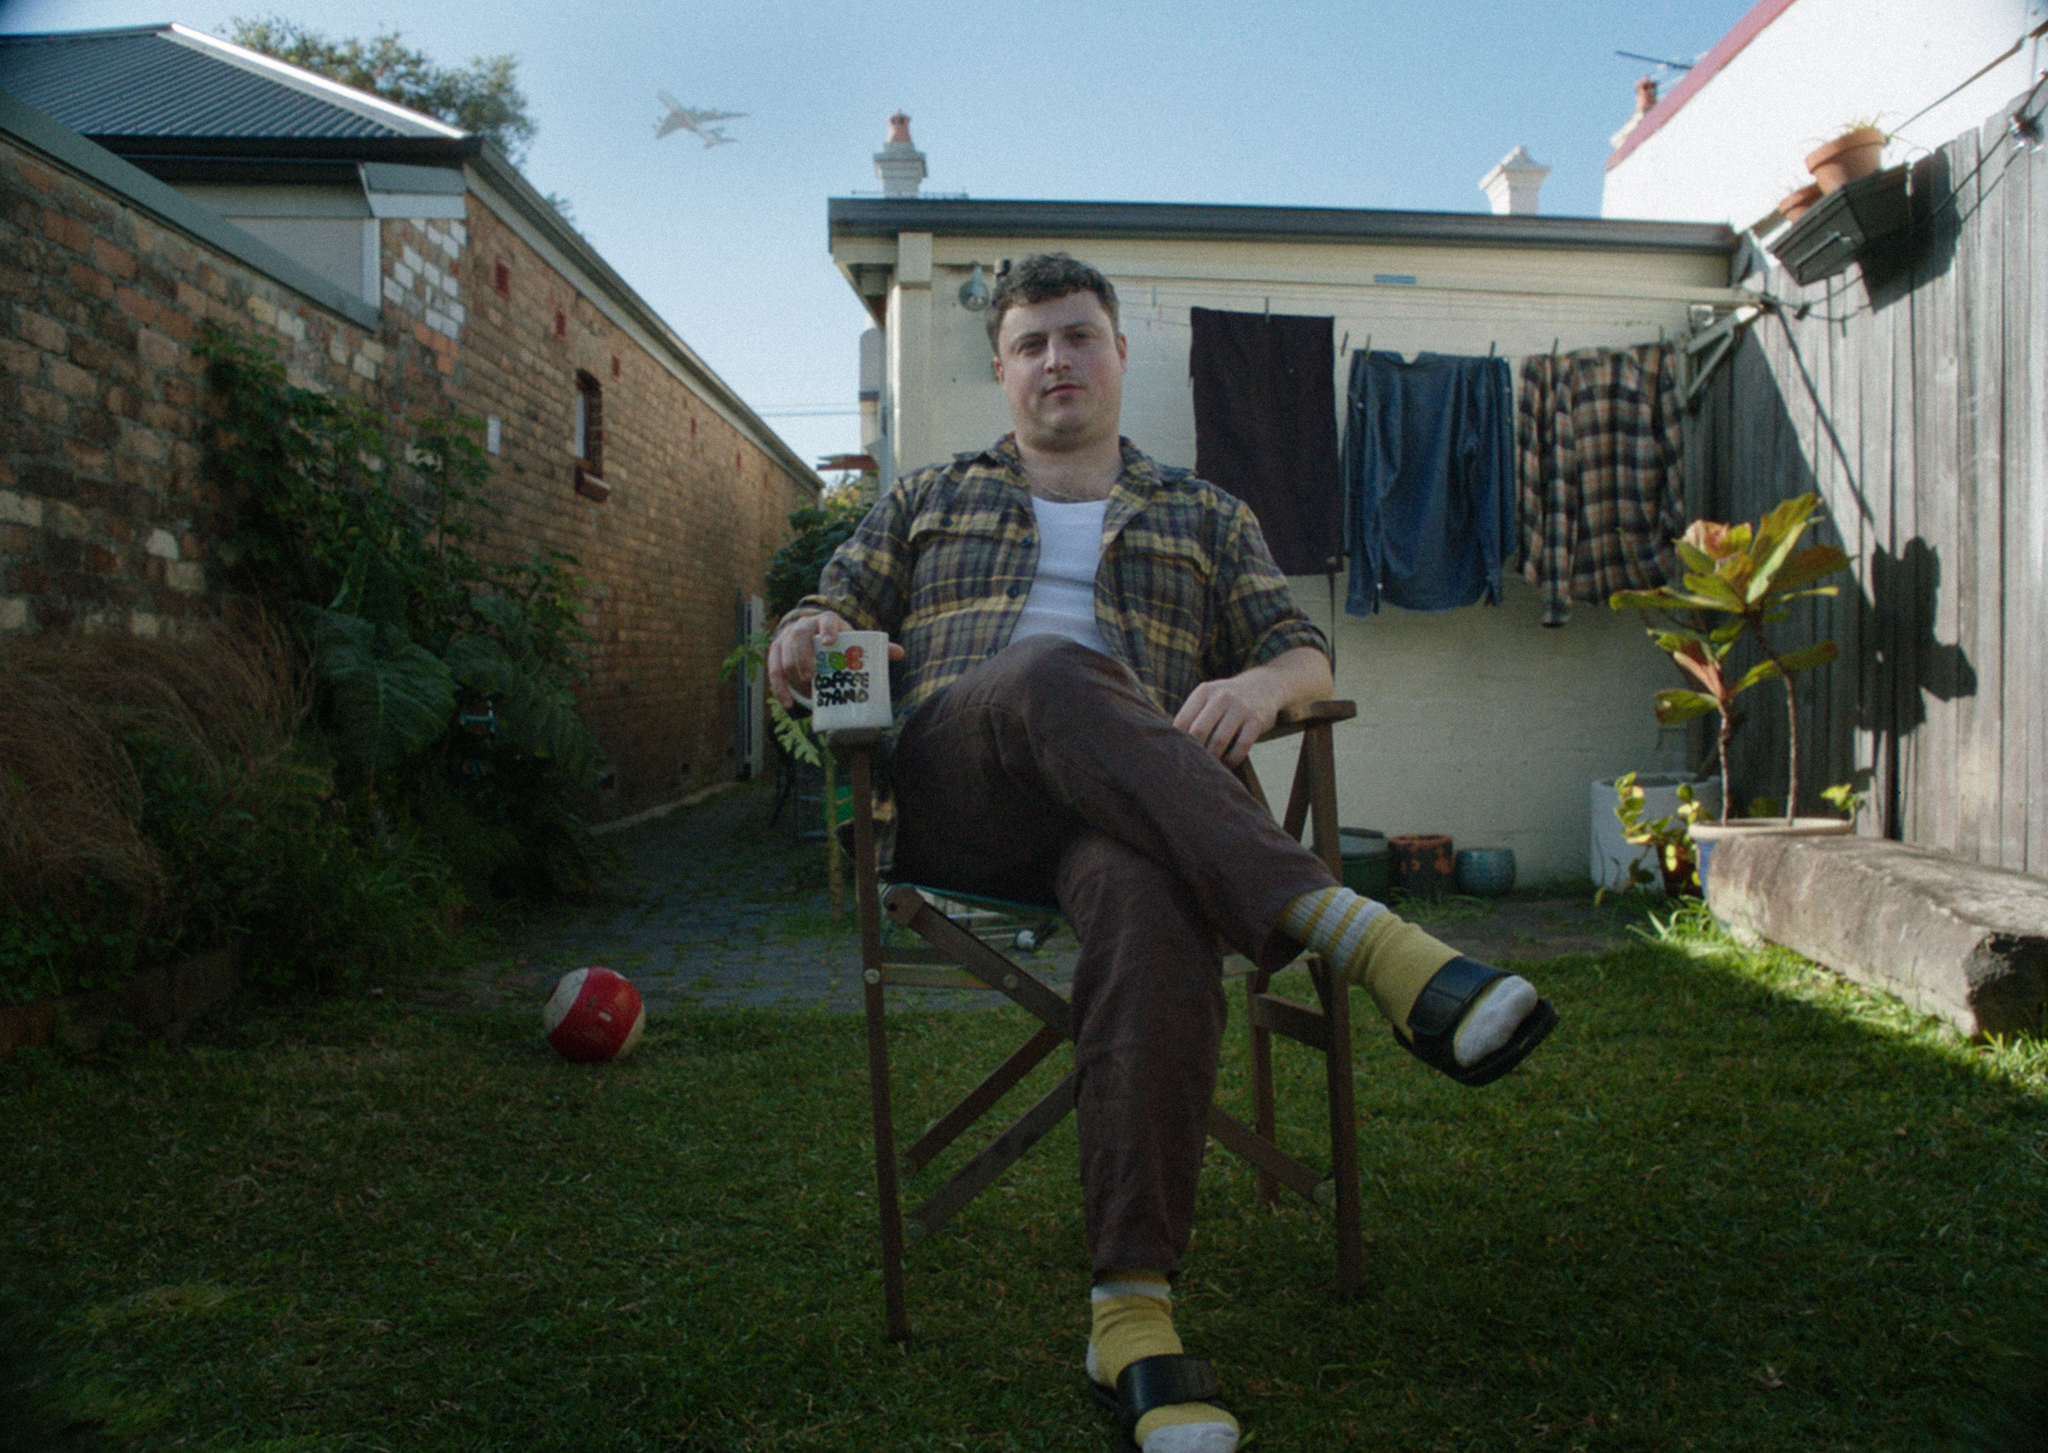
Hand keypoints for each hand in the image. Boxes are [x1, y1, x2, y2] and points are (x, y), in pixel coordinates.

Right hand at [767, 612, 903, 708]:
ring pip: (783, 651)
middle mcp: (804, 625)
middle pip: (799, 636)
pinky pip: (773, 669)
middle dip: (803, 655)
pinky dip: (779, 688)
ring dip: (791, 670)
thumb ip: (874, 648)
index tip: (830, 642)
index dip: (828, 628)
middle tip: (812, 675)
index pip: (826, 619)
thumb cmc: (838, 641)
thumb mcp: (852, 641)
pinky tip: (787, 704)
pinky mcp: (775, 651)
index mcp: (826, 621)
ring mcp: (786, 637)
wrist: (811, 635)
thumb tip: (900, 653)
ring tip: (805, 688)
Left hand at [1173, 646, 1332, 766]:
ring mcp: (1241, 707)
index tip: (1178, 754)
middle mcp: (1222, 696)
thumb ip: (1192, 715)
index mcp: (1204, 691)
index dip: (1178, 741)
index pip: (1183, 720)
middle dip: (1195, 751)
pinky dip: (1232, 760)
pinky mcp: (1257, 720)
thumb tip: (1170, 745)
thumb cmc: (1226, 701)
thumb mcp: (1208, 698)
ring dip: (1213, 758)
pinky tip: (1227, 765)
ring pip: (1219, 741)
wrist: (1264, 686)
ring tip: (1209, 767)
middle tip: (1193, 764)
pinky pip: (1241, 746)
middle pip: (1199, 731)